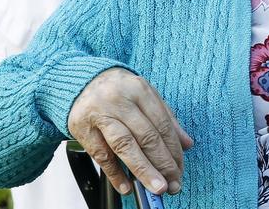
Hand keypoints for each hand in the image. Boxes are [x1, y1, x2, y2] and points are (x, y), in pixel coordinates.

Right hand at [67, 67, 193, 196]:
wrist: (83, 81)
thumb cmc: (119, 90)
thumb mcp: (145, 96)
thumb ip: (166, 118)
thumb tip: (186, 144)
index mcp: (140, 90)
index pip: (162, 124)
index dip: (173, 149)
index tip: (180, 169)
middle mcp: (120, 101)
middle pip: (146, 136)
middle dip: (162, 163)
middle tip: (173, 184)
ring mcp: (100, 114)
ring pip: (125, 145)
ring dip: (143, 170)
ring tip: (157, 187)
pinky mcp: (83, 129)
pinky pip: (101, 155)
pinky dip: (115, 173)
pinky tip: (127, 186)